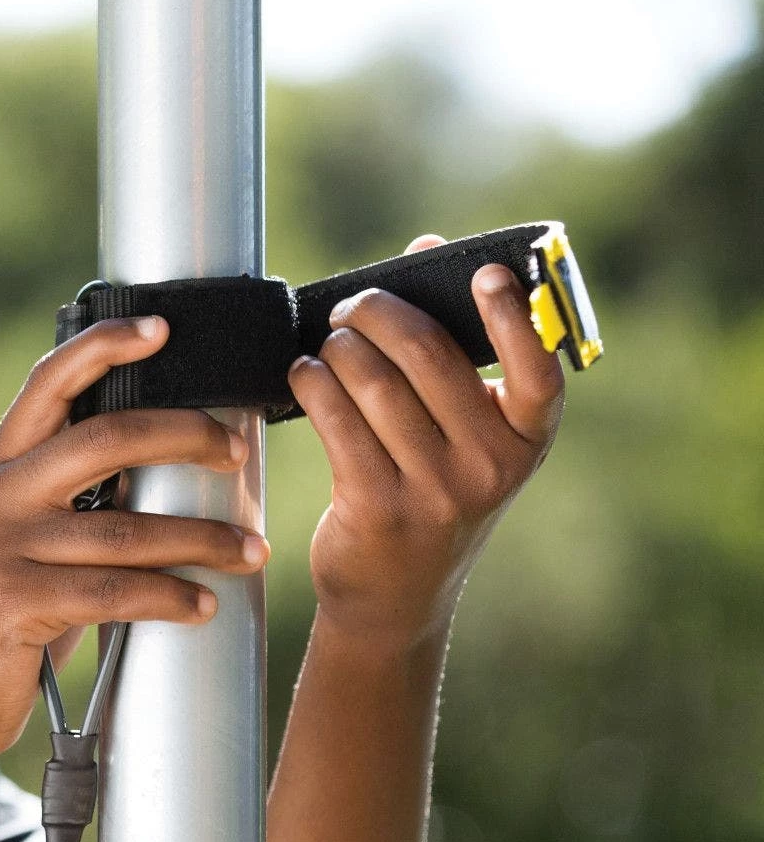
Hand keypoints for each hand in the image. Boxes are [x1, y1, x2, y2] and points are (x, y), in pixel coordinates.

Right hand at [0, 315, 269, 769]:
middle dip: (184, 436)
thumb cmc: (3, 621)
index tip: (162, 327)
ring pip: (124, 529)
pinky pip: (112, 592)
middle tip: (236, 453)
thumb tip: (168, 472)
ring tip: (250, 552)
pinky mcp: (12, 603)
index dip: (104, 345)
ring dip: (201, 539)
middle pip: (104, 438)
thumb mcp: (24, 544)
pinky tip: (202, 606)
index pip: (49, 385)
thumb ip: (71, 502)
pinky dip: (169, 597)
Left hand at [287, 234, 564, 652]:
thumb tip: (427, 246)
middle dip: (380, 316)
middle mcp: (489, 466)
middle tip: (351, 306)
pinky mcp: (377, 508)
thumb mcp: (464, 433)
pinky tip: (304, 374)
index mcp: (526, 440)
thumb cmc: (432, 489)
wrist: (397, 595)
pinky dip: (315, 385)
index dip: (514, 318)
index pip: (539, 371)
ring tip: (326, 341)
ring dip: (339, 350)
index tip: (487, 273)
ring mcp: (435, 491)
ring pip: (375, 386)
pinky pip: (337, 423)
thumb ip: (455, 345)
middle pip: (431, 360)